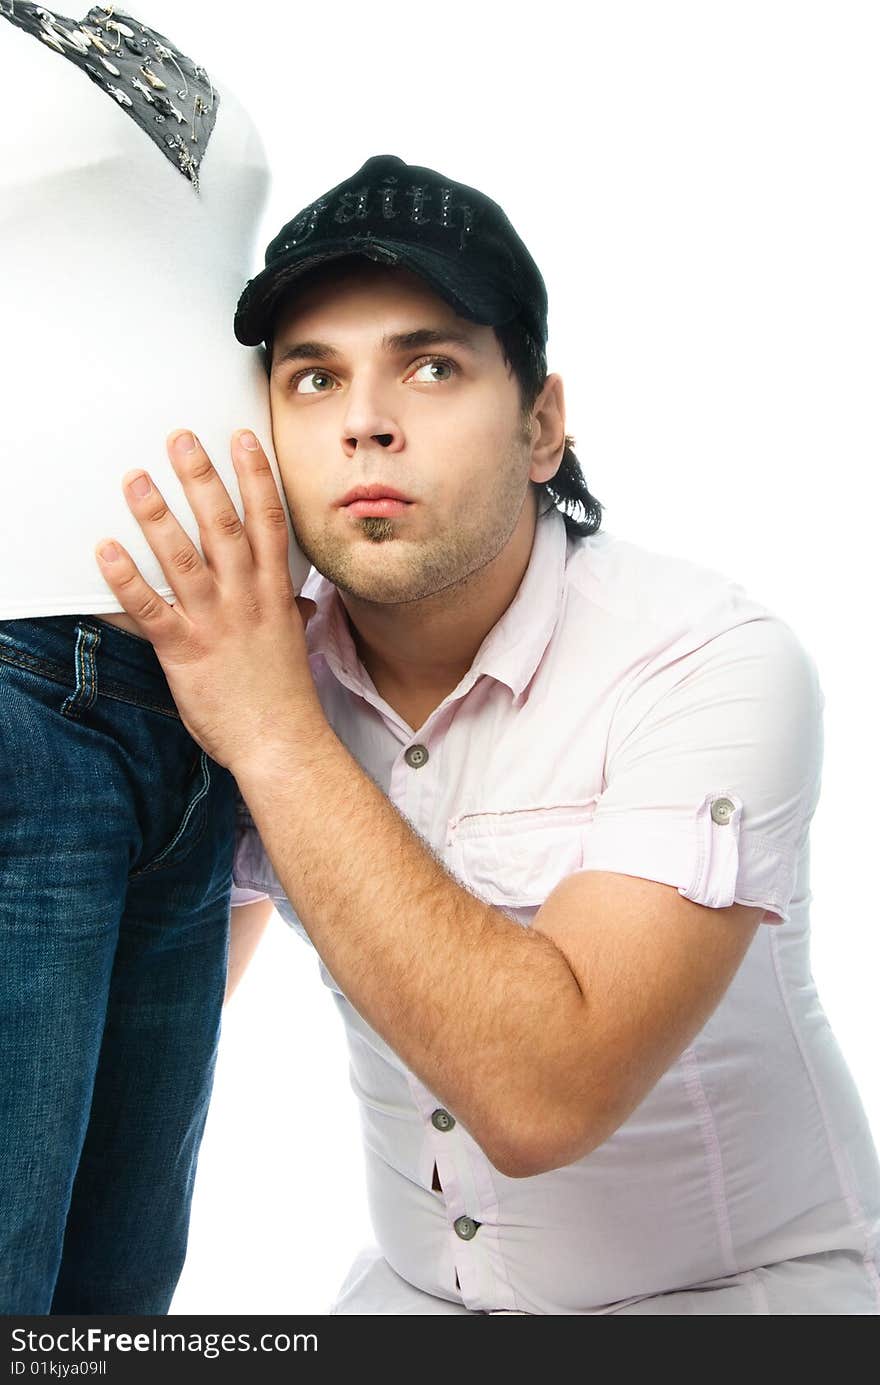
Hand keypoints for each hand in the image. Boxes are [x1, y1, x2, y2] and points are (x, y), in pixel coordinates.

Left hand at [94, 428, 319, 772]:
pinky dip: (126, 578)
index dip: (255, 476)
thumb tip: (298, 605)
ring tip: (137, 480)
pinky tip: (106, 551)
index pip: (266, 521)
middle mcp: (245, 599)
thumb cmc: (284, 699)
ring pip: (183, 557)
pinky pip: (149, 608)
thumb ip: (289, 616)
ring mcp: (214, 622)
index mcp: (273, 594)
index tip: (243, 440)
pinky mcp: (184, 650)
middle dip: (200, 477)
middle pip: (221, 525)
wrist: (281, 743)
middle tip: (180, 439)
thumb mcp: (291, 646)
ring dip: (157, 514)